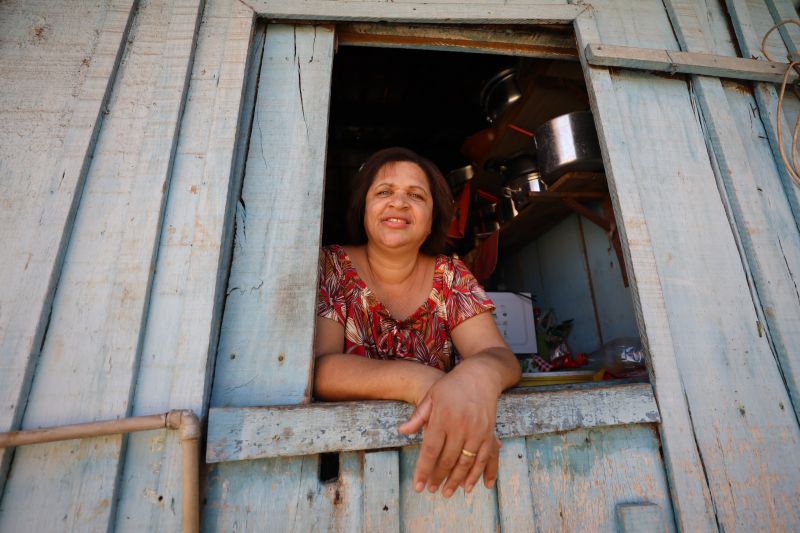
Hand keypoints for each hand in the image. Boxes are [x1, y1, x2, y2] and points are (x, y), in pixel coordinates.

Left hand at [398, 363, 500, 496]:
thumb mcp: (431, 395)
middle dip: (438, 478)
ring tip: (447, 493)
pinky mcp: (489, 433)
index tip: (418, 485)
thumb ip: (418, 416)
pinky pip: (485, 458)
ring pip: (467, 463)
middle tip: (431, 491)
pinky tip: (473, 486)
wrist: (481, 375)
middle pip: (448, 460)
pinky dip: (479, 474)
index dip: (424, 470)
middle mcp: (461, 427)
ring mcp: (477, 431)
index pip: (430, 450)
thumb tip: (402, 431)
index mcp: (443, 418)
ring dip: (457, 481)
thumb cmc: (452, 385)